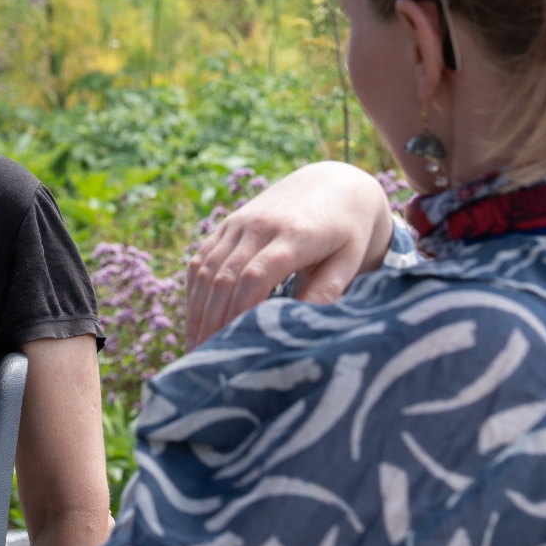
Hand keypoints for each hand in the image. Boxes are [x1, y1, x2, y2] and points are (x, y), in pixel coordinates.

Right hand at [185, 161, 393, 348]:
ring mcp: (238, 223)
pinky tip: (195, 321)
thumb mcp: (350, 260)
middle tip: (206, 362)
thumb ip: (327, 291)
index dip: (240, 313)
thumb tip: (300, 329)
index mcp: (294, 234)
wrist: (332, 183)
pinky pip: (201, 260)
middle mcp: (259, 225)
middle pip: (225, 277)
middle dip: (213, 322)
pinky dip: (194, 292)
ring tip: (196, 350)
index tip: (234, 348)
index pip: (256, 276)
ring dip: (198, 312)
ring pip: (207, 270)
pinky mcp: (227, 225)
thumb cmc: (348, 231)